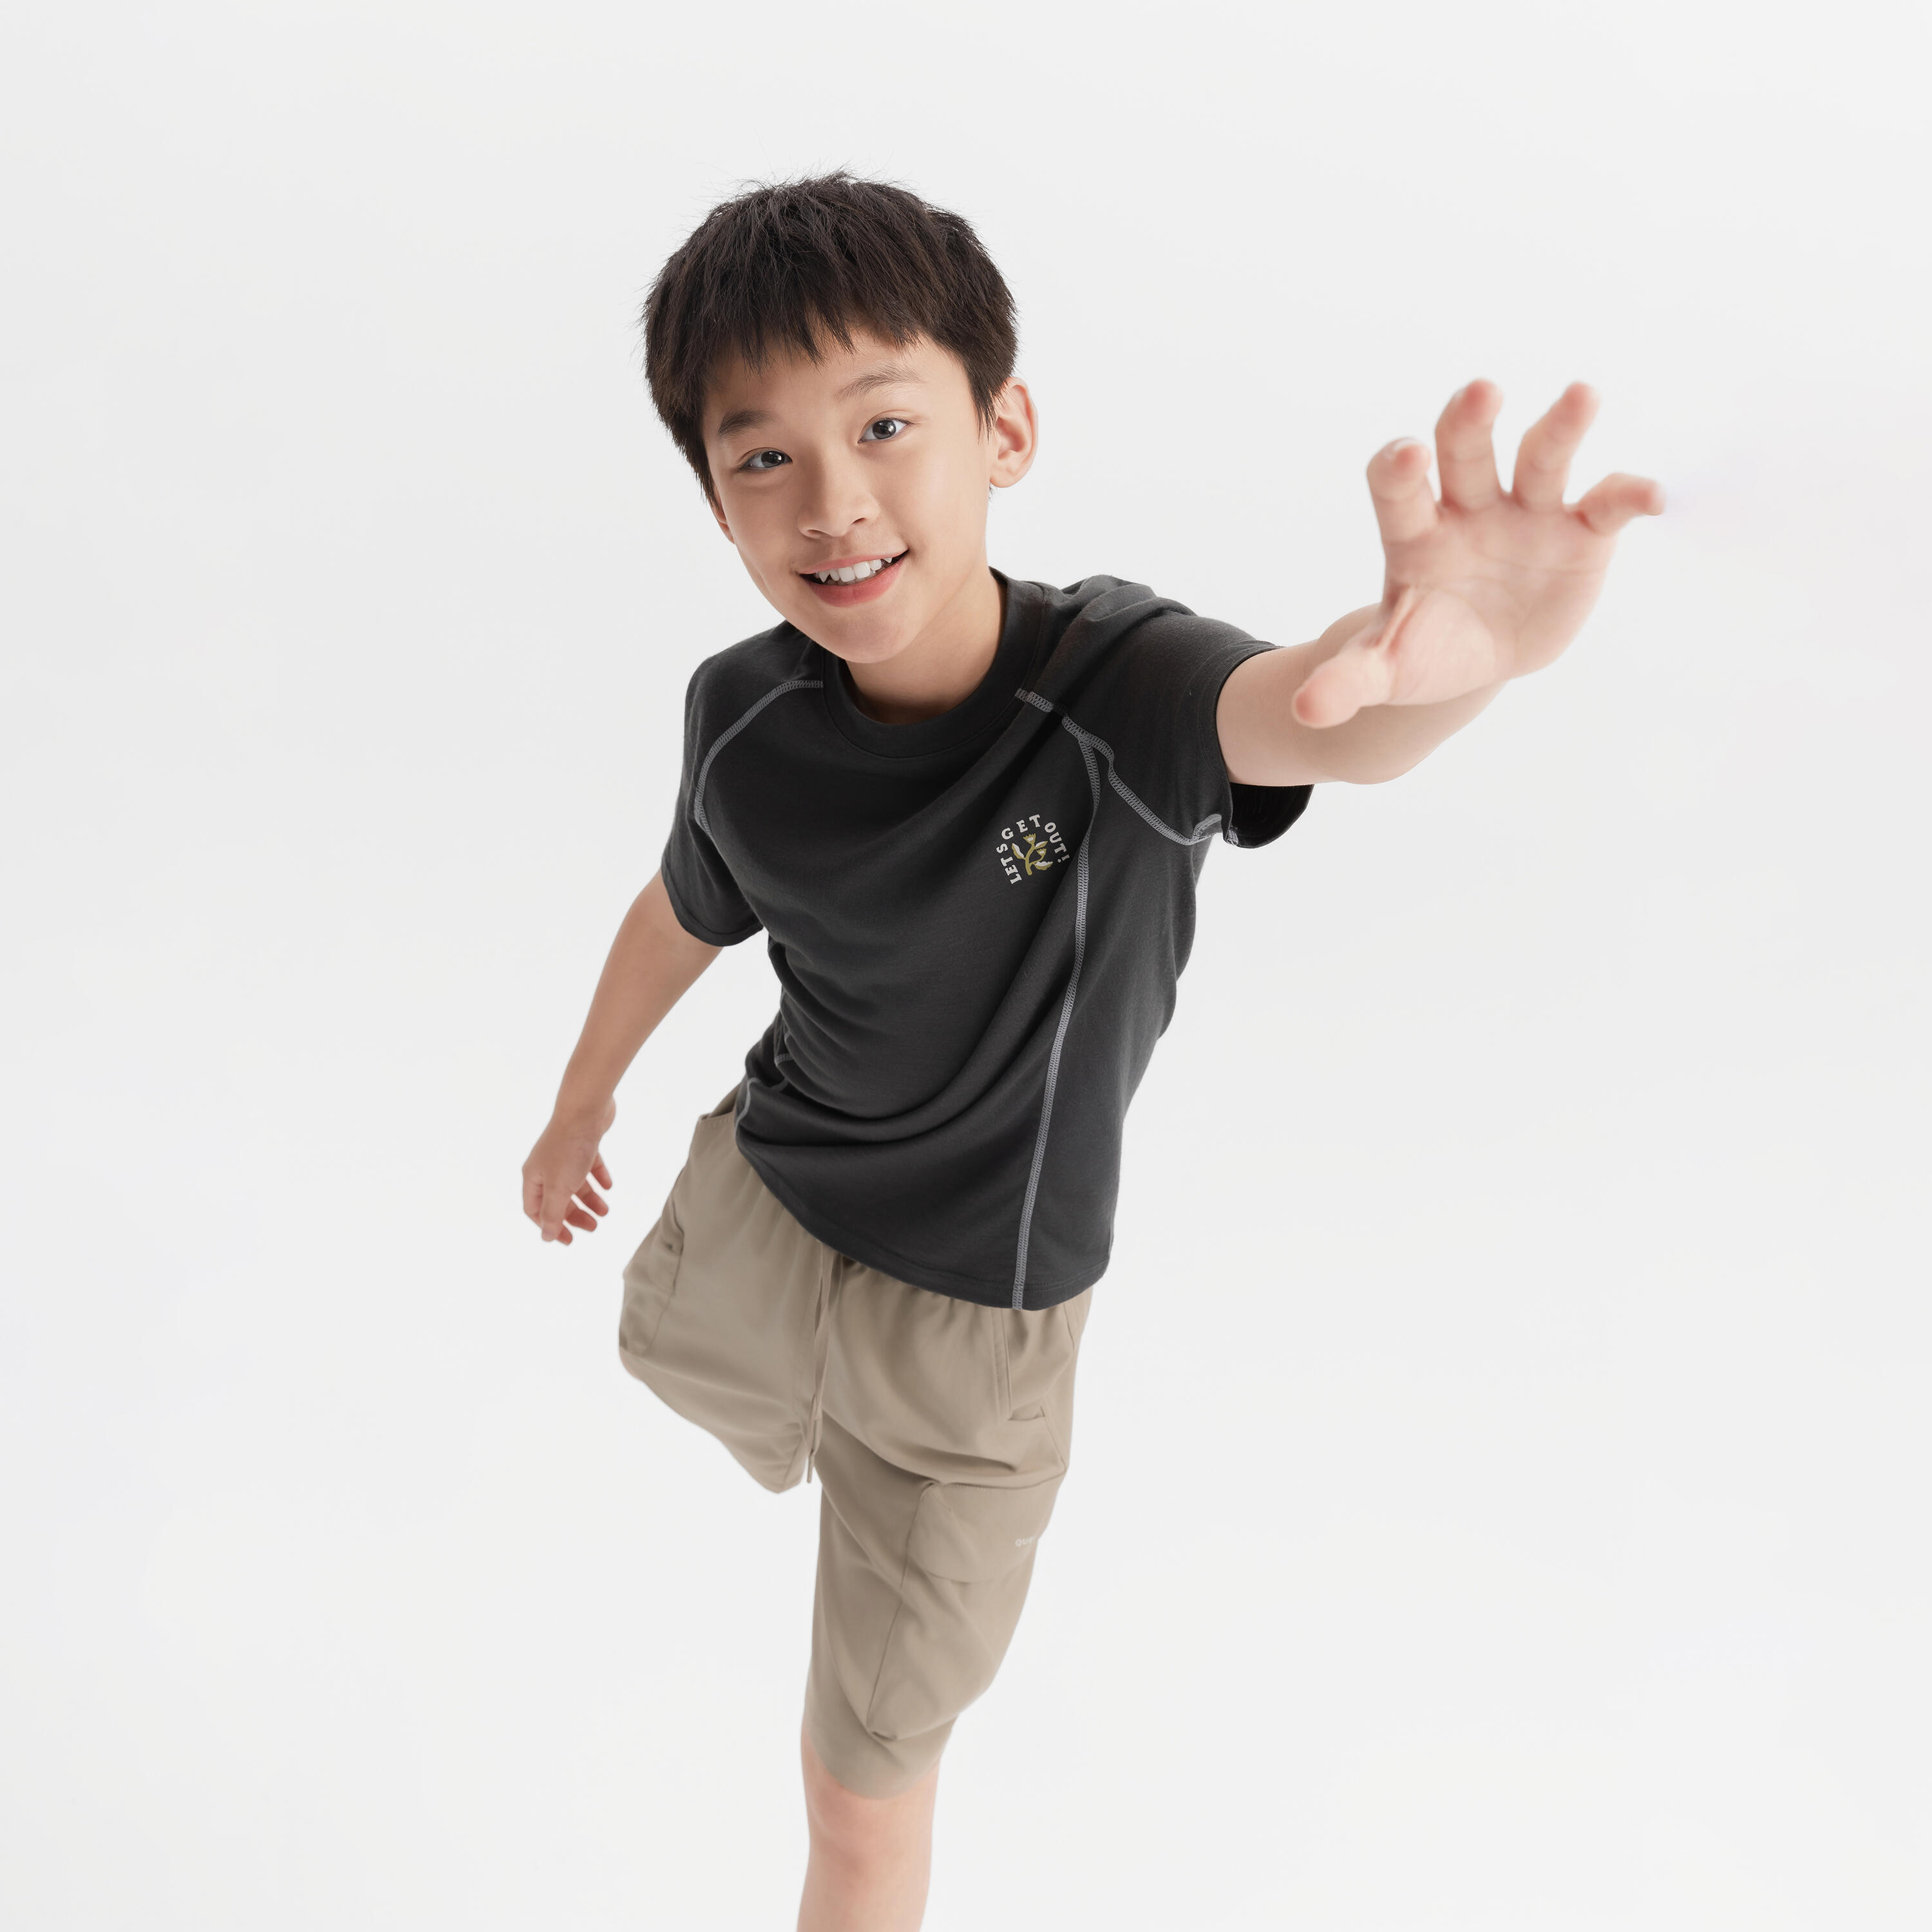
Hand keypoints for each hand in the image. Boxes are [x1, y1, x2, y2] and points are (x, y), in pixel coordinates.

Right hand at [521, 1096, 615, 1244]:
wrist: (585, 1109)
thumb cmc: (568, 1149)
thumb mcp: (559, 1187)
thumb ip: (553, 1213)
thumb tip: (545, 1237)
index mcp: (534, 1177)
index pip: (536, 1210)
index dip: (550, 1226)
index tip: (568, 1240)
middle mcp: (546, 1166)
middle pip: (557, 1198)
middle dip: (574, 1214)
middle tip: (594, 1227)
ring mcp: (564, 1154)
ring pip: (575, 1183)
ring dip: (590, 1199)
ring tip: (605, 1211)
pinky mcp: (582, 1143)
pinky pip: (588, 1166)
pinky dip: (598, 1177)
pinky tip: (608, 1185)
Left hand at [1291, 381, 1663, 727]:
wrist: (1475, 657)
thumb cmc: (1422, 649)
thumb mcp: (1384, 669)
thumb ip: (1347, 681)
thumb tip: (1304, 710)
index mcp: (1414, 534)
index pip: (1397, 488)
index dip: (1399, 470)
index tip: (1407, 457)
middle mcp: (1469, 508)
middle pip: (1465, 453)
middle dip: (1469, 423)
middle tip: (1481, 392)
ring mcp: (1527, 513)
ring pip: (1540, 459)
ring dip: (1561, 427)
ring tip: (1582, 394)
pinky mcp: (1581, 532)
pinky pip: (1607, 504)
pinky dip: (1629, 495)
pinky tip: (1650, 497)